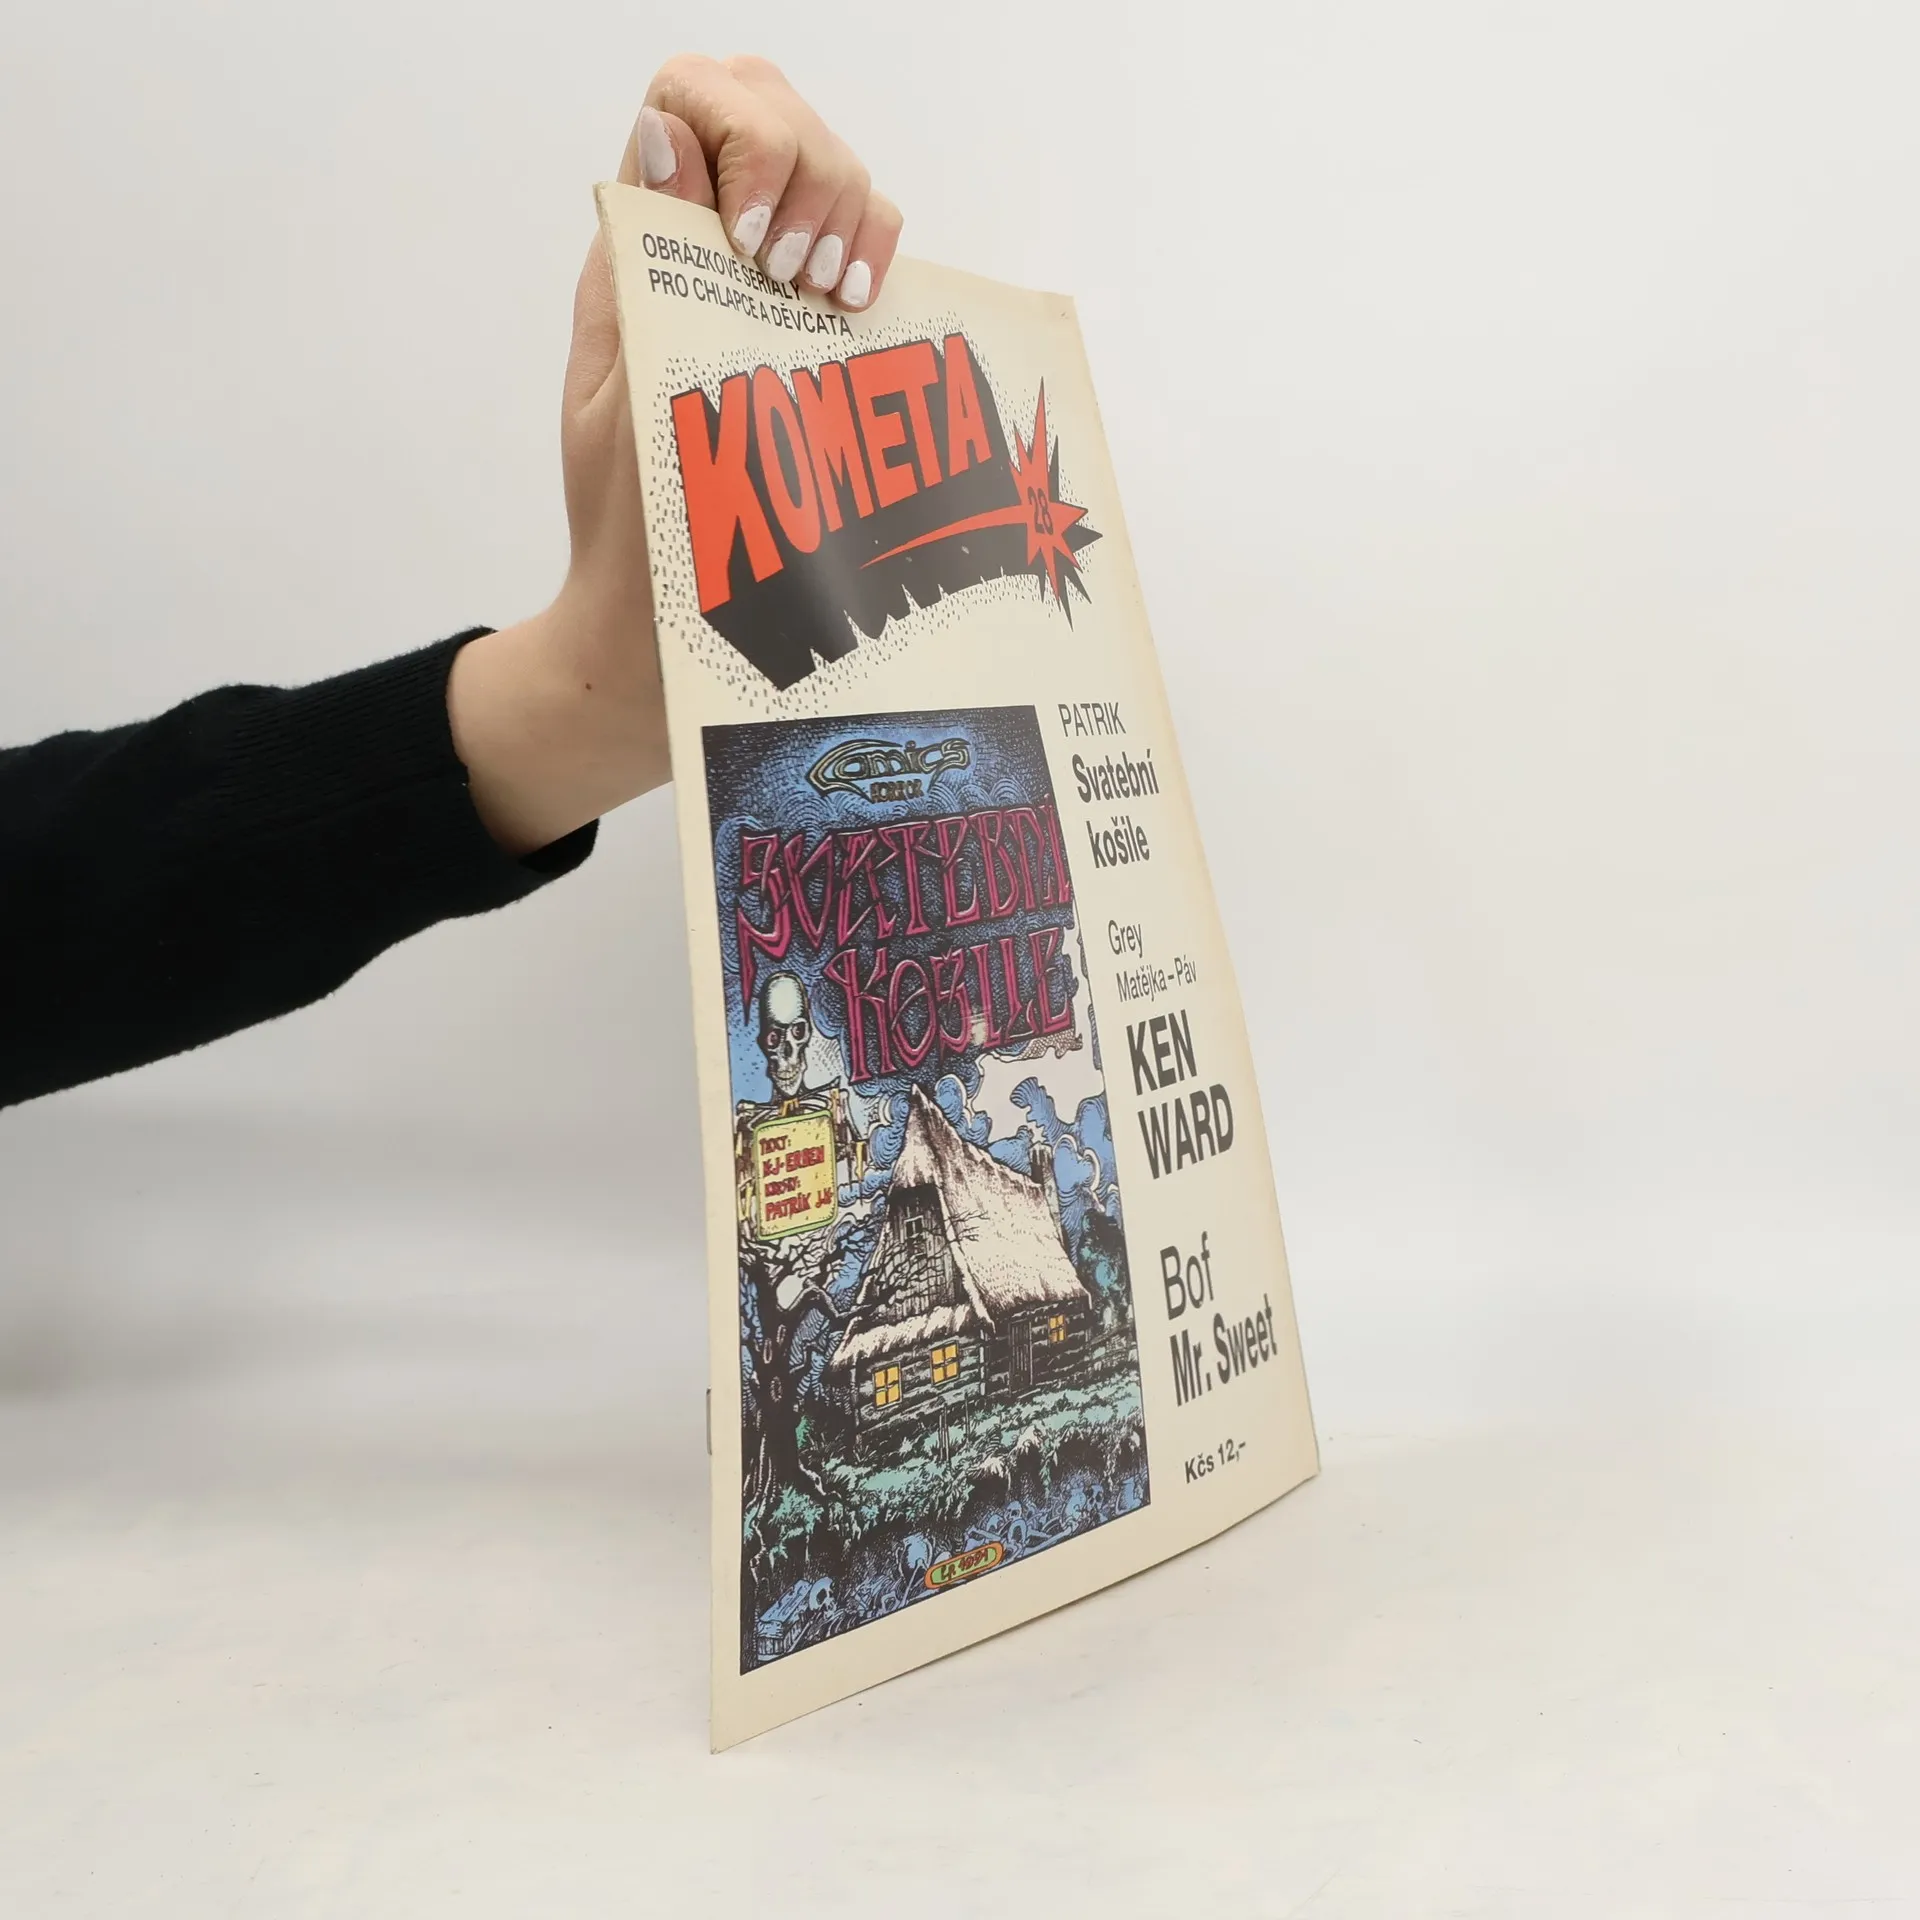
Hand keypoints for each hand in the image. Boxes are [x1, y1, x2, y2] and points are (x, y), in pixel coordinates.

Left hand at [448, 55, 902, 855]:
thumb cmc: (633, 541)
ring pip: (834, 172)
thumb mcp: (618, 403)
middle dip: (809, 166)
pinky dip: (882, 256)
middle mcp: (706, 257)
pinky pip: (868, 251)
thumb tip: (664, 128)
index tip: (753, 240)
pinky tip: (864, 310)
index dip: (739, 132)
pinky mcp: (825, 345)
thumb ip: (643, 269)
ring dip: (852, 213)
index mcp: (641, 256)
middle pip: (773, 111)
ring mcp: (770, 297)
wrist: (666, 638)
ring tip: (833, 304)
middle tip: (800, 281)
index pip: (690, 101)